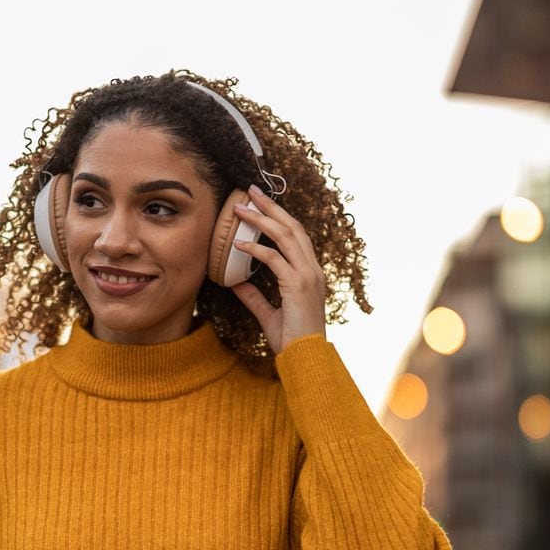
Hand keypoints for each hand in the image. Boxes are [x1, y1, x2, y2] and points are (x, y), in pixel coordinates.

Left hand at [229, 184, 325, 352]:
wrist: (305, 358)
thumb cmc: (291, 340)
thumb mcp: (268, 314)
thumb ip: (254, 297)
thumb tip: (237, 283)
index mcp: (310, 273)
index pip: (295, 236)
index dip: (278, 216)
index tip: (260, 203)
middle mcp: (312, 269)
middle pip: (292, 227)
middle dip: (271, 206)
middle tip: (250, 191)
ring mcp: (308, 275)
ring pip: (285, 236)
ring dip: (261, 219)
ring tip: (240, 208)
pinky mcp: (298, 285)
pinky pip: (274, 259)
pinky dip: (255, 248)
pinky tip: (237, 244)